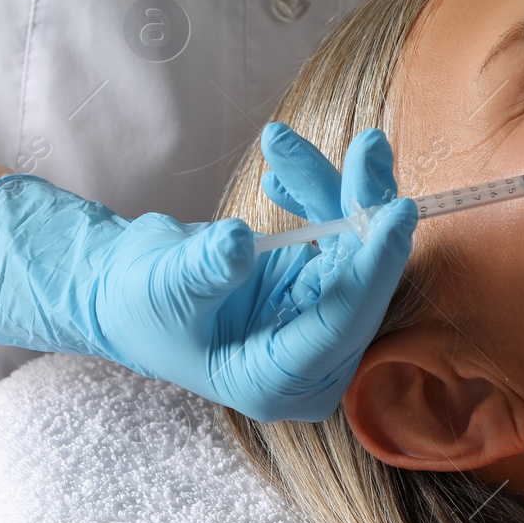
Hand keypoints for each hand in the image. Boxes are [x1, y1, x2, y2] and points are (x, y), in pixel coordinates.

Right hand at [0, 126, 415, 421]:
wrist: (126, 292)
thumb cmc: (137, 306)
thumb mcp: (161, 289)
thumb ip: (203, 271)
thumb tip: (240, 242)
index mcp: (275, 382)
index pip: (342, 323)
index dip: (372, 266)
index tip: (397, 211)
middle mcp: (312, 358)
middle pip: (362, 279)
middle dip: (362, 207)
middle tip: (366, 146)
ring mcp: (320, 317)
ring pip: (355, 247)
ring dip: (334, 188)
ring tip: (289, 141)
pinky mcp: (318, 282)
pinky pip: (337, 233)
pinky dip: (315, 194)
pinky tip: (280, 171)